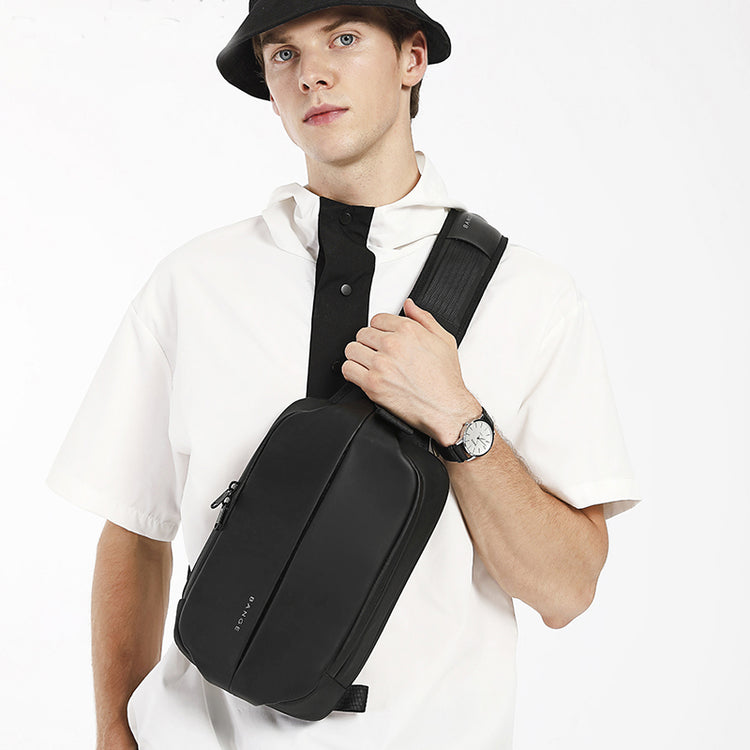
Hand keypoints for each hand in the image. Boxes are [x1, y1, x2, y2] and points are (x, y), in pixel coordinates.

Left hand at [341, 298, 480, 444]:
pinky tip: (362, 375)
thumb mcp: (444, 340)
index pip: (377, 319)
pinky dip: (352, 372)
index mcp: (408, 331)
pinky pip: (348, 369)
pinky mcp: (372, 384)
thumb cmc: (446, 379)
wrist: (445, 408)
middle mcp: (392, 345)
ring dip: (358, 356)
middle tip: (378, 354)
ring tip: (368, 364)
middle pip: (362, 334)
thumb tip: (409, 305)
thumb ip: (424, 319)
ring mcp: (380, 364)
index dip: (379, 330)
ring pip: (352, 349)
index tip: (382, 339)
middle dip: (369, 343)